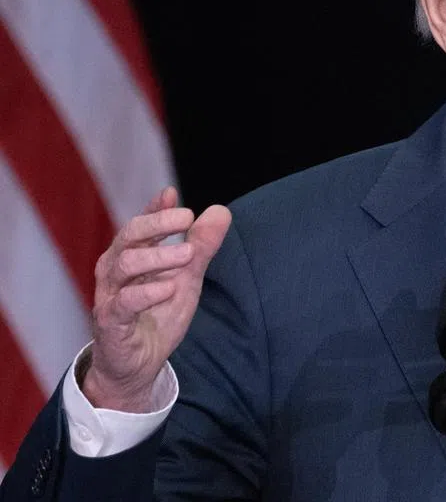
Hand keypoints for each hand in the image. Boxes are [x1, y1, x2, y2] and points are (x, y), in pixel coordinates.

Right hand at [83, 186, 230, 411]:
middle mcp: (115, 270)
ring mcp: (110, 296)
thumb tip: (221, 211)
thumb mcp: (186, 278)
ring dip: (157, 256)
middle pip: (129, 236)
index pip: (141, 224)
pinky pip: (123, 303)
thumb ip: (202, 246)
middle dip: (158, 223)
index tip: (173, 195)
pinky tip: (169, 288)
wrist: (138, 364)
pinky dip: (146, 293)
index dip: (155, 209)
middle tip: (187, 218)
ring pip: (123, 265)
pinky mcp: (111, 323)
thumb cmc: (157, 314)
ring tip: (187, 254)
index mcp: (132, 255)